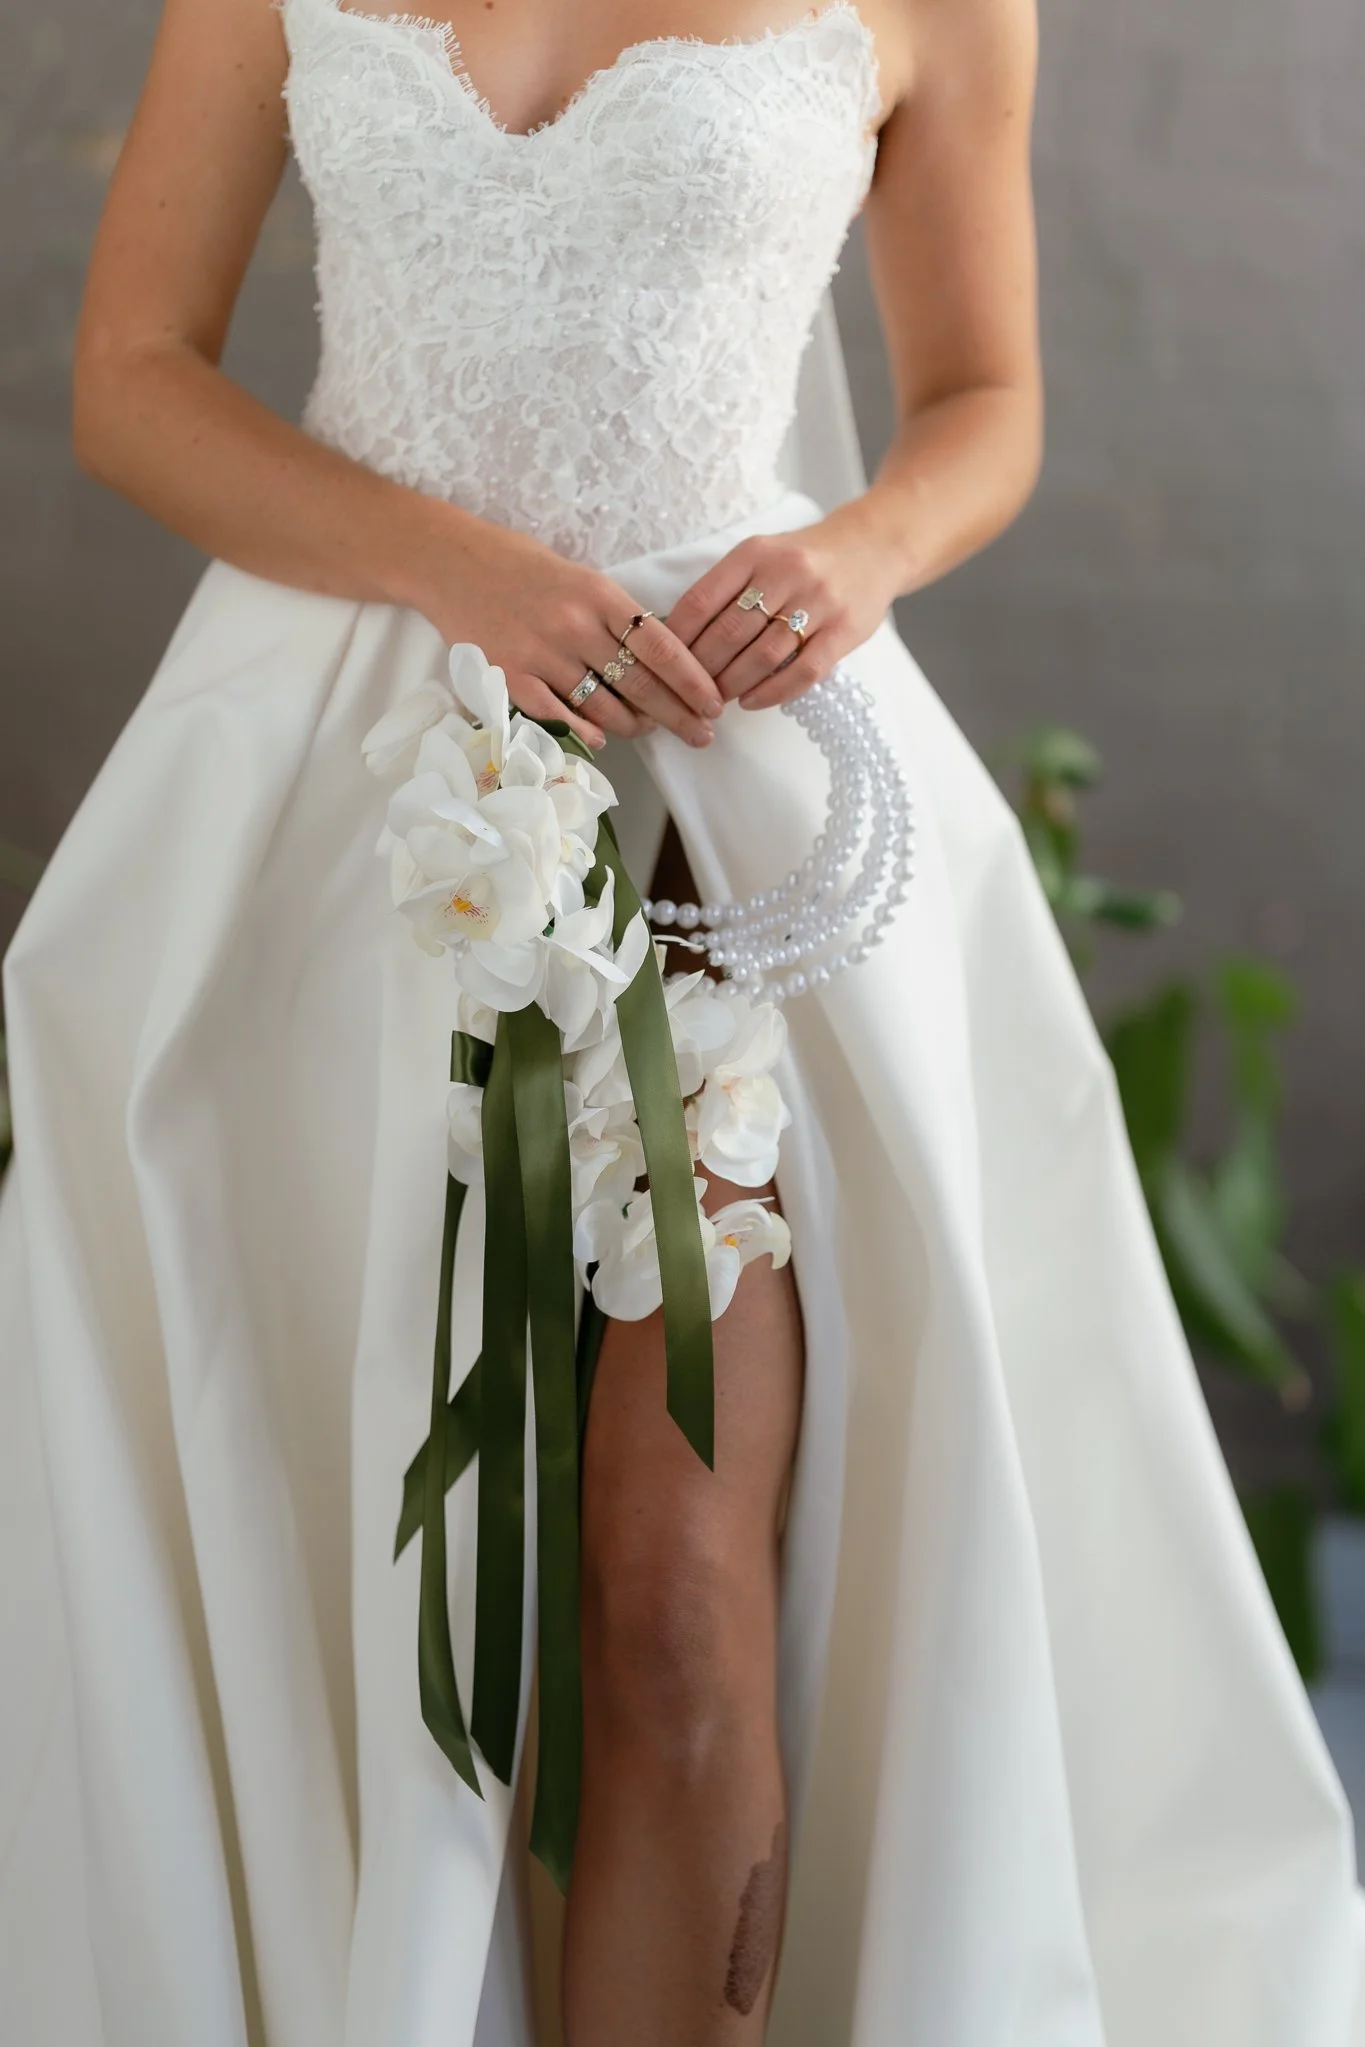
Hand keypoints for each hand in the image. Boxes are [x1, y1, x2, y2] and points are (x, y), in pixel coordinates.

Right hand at [416, 509, 722, 748]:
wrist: (450, 563)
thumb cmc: (521, 568)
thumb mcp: (579, 578)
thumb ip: (615, 616)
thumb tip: (660, 659)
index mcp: (598, 594)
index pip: (661, 645)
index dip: (692, 680)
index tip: (714, 703)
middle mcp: (573, 625)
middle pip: (640, 683)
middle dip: (677, 715)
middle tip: (701, 735)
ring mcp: (540, 655)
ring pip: (603, 707)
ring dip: (633, 725)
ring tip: (650, 730)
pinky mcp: (510, 678)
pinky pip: (559, 716)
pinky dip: (586, 732)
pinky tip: (603, 739)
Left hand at [664, 500, 907, 710]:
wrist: (875, 546)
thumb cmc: (806, 558)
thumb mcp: (762, 554)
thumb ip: (727, 587)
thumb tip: (679, 637)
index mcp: (755, 553)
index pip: (701, 600)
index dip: (677, 638)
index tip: (664, 662)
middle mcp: (785, 573)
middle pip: (729, 633)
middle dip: (702, 669)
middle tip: (689, 691)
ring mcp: (818, 603)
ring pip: (763, 656)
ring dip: (733, 684)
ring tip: (717, 699)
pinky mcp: (844, 631)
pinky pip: (802, 671)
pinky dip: (772, 692)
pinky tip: (752, 701)